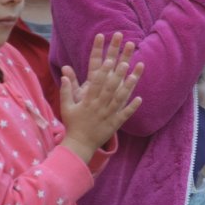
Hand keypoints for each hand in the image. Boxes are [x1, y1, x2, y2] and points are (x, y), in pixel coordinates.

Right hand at [60, 33, 143, 163]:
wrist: (79, 144)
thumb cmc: (73, 124)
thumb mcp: (66, 107)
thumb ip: (66, 90)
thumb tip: (64, 74)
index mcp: (87, 101)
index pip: (95, 84)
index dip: (102, 72)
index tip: (108, 61)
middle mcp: (98, 107)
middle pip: (109, 89)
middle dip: (117, 76)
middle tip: (125, 63)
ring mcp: (108, 115)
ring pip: (119, 99)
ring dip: (127, 88)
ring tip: (134, 76)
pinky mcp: (115, 124)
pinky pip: (125, 114)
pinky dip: (132, 107)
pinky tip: (140, 98)